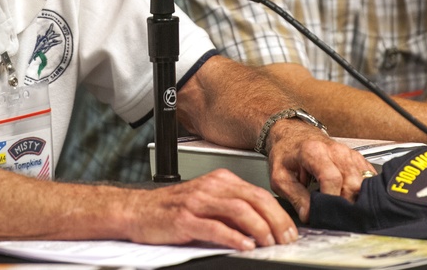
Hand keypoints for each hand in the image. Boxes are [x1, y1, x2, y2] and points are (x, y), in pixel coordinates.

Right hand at [124, 169, 297, 250]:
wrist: (136, 210)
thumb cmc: (171, 209)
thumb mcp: (206, 201)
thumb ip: (231, 209)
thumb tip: (263, 226)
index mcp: (219, 180)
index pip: (257, 193)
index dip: (278, 212)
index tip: (290, 230)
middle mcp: (210, 187)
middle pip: (253, 199)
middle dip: (275, 220)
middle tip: (286, 238)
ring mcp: (197, 202)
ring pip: (238, 210)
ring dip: (260, 228)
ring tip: (270, 243)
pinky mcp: (184, 219)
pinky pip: (215, 227)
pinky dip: (234, 237)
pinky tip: (245, 246)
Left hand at [265, 120, 375, 220]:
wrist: (293, 134)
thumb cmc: (286, 152)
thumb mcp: (280, 176)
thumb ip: (295, 197)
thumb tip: (309, 215)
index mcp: (314, 152)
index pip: (332, 178)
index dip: (331, 199)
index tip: (326, 213)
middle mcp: (336, 151)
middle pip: (353, 183)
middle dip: (346, 203)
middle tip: (334, 215)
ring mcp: (349, 153)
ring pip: (364, 182)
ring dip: (356, 199)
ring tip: (342, 209)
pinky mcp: (357, 158)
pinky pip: (369, 178)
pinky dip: (363, 191)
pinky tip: (351, 199)